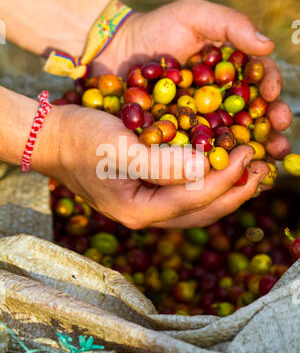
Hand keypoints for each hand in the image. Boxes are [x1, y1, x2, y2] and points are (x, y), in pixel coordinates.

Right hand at [33, 104, 267, 228]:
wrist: (53, 137)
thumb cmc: (81, 139)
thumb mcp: (120, 148)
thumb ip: (161, 164)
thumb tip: (205, 170)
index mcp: (139, 210)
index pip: (194, 199)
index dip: (225, 178)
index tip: (249, 154)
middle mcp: (145, 214)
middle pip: (201, 212)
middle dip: (234, 192)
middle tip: (261, 169)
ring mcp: (145, 205)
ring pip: (196, 207)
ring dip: (225, 190)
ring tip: (249, 171)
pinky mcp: (145, 191)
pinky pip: (185, 194)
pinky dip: (207, 183)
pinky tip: (219, 168)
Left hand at [96, 0, 291, 161]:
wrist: (116, 49)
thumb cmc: (156, 27)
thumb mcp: (194, 15)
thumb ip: (231, 25)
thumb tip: (269, 47)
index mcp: (231, 69)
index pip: (258, 80)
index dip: (270, 89)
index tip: (272, 99)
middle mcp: (221, 96)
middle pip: (252, 113)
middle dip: (269, 127)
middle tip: (279, 139)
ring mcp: (201, 118)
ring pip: (230, 135)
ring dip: (249, 149)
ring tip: (264, 159)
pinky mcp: (180, 135)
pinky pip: (199, 149)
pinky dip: (213, 160)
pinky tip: (225, 170)